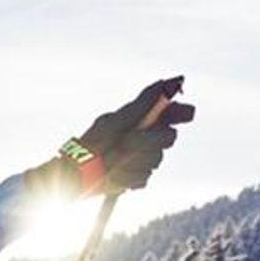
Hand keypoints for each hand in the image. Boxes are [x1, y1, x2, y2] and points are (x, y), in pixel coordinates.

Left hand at [60, 77, 194, 194]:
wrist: (74, 177)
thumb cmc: (90, 145)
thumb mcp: (114, 122)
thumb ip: (140, 106)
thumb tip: (162, 83)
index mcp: (139, 121)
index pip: (170, 114)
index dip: (180, 112)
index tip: (185, 114)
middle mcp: (144, 138)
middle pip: (169, 137)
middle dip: (148, 140)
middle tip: (125, 142)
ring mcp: (142, 158)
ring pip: (156, 159)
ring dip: (132, 161)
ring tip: (111, 162)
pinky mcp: (137, 177)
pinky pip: (144, 177)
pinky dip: (127, 177)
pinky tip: (112, 175)